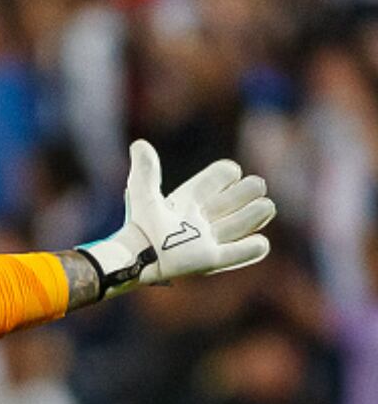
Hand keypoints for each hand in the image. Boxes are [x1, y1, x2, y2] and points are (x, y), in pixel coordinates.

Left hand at [78, 140, 275, 298]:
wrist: (139, 257)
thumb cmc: (139, 224)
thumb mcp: (142, 192)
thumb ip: (146, 169)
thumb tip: (139, 144)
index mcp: (190, 199)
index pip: (220, 177)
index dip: (227, 174)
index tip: (230, 173)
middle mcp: (201, 218)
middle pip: (237, 198)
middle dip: (248, 192)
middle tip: (253, 189)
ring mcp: (208, 239)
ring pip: (244, 222)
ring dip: (257, 214)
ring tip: (265, 207)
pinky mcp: (212, 259)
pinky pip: (241, 253)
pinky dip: (254, 248)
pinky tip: (259, 242)